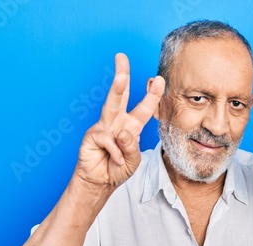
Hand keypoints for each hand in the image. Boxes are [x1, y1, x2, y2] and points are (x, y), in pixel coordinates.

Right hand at [75, 53, 164, 189]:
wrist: (100, 183)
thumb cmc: (118, 169)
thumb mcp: (133, 161)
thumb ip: (132, 148)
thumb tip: (122, 132)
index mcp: (131, 126)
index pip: (144, 108)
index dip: (152, 95)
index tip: (160, 80)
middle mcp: (117, 122)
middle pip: (120, 95)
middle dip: (122, 75)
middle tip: (122, 57)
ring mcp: (103, 127)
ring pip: (110, 105)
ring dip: (116, 89)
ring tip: (121, 78)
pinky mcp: (92, 135)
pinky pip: (109, 140)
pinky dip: (116, 152)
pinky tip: (115, 160)